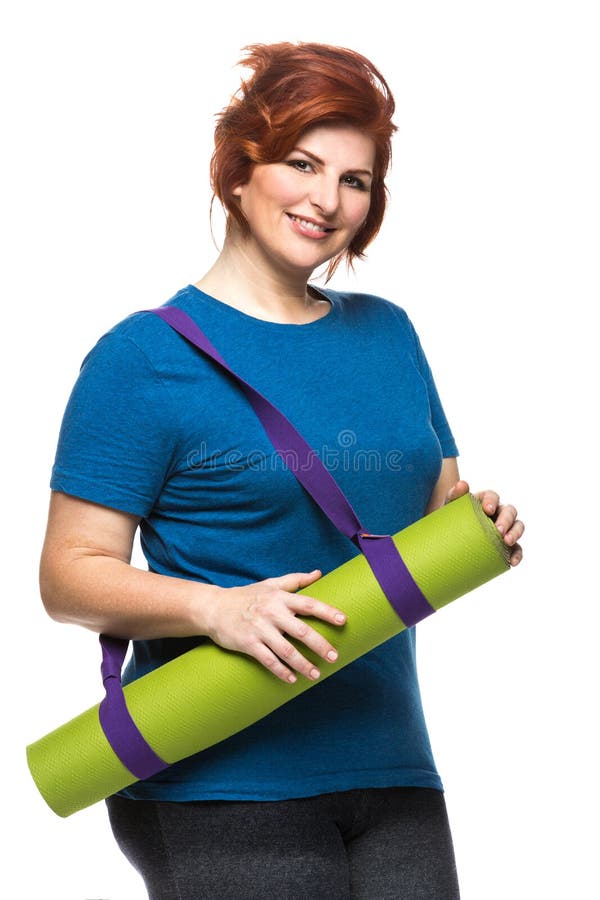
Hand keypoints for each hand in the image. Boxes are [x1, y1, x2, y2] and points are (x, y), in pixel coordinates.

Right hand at [205, 570, 346, 683]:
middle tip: (334, 657)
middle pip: (301, 631)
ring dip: (303, 664)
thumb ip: (295, 580)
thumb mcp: (270, 584)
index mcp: (279, 597)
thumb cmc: (247, 596)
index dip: (327, 612)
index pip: (308, 604)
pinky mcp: (248, 643)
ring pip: (286, 650)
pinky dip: (281, 672)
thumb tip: (319, 573)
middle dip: (320, 645)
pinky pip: (268, 660)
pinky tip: (292, 679)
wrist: (214, 608)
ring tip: (316, 674)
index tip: (343, 621)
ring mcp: (259, 629)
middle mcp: (271, 612)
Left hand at [445, 480, 523, 566]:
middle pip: (510, 511)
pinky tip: (512, 562)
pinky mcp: (507, 546)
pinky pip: (517, 549)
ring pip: (518, 526)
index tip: (488, 510)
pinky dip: (517, 554)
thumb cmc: (450, 521)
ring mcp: (504, 529)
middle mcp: (498, 513)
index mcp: (484, 501)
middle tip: (498, 530)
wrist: (447, 541)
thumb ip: (454, 495)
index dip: (492, 501)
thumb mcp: (450, 508)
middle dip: (506, 520)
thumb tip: (462, 484)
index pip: (492, 496)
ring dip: (515, 533)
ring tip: (507, 542)